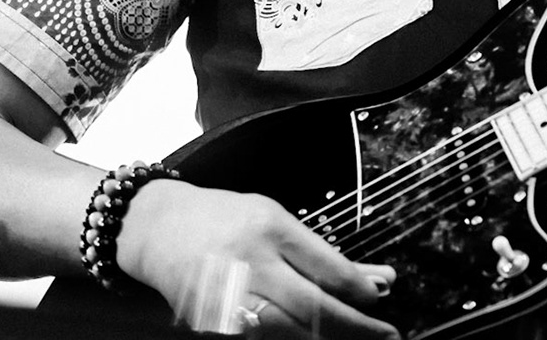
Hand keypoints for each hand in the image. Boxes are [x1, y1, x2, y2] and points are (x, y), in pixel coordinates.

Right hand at [116, 179, 398, 337]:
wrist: (159, 230)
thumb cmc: (226, 219)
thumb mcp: (276, 218)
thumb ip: (322, 252)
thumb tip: (377, 278)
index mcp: (270, 229)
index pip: (327, 268)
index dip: (360, 290)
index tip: (382, 298)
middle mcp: (250, 264)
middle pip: (313, 307)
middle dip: (356, 326)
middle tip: (387, 335)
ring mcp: (228, 297)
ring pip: (289, 331)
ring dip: (328, 339)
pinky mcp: (212, 323)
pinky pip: (261, 337)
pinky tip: (315, 339)